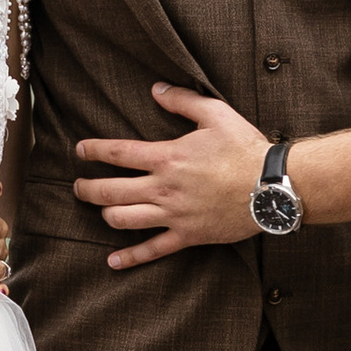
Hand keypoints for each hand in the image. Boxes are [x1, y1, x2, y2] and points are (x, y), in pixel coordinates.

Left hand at [73, 87, 268, 266]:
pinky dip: (130, 257)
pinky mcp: (188, 235)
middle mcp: (163, 188)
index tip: (80, 150)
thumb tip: (156, 89)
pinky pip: (153, 250)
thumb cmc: (245, 148)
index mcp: (167, 157)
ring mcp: (174, 215)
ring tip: (99, 209)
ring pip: (124, 220)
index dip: (94, 151)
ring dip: (105, 214)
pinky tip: (113, 261)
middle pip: (111, 191)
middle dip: (87, 188)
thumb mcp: (216, 114)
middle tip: (78, 186)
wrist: (272, 186)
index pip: (118, 153)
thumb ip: (183, 101)